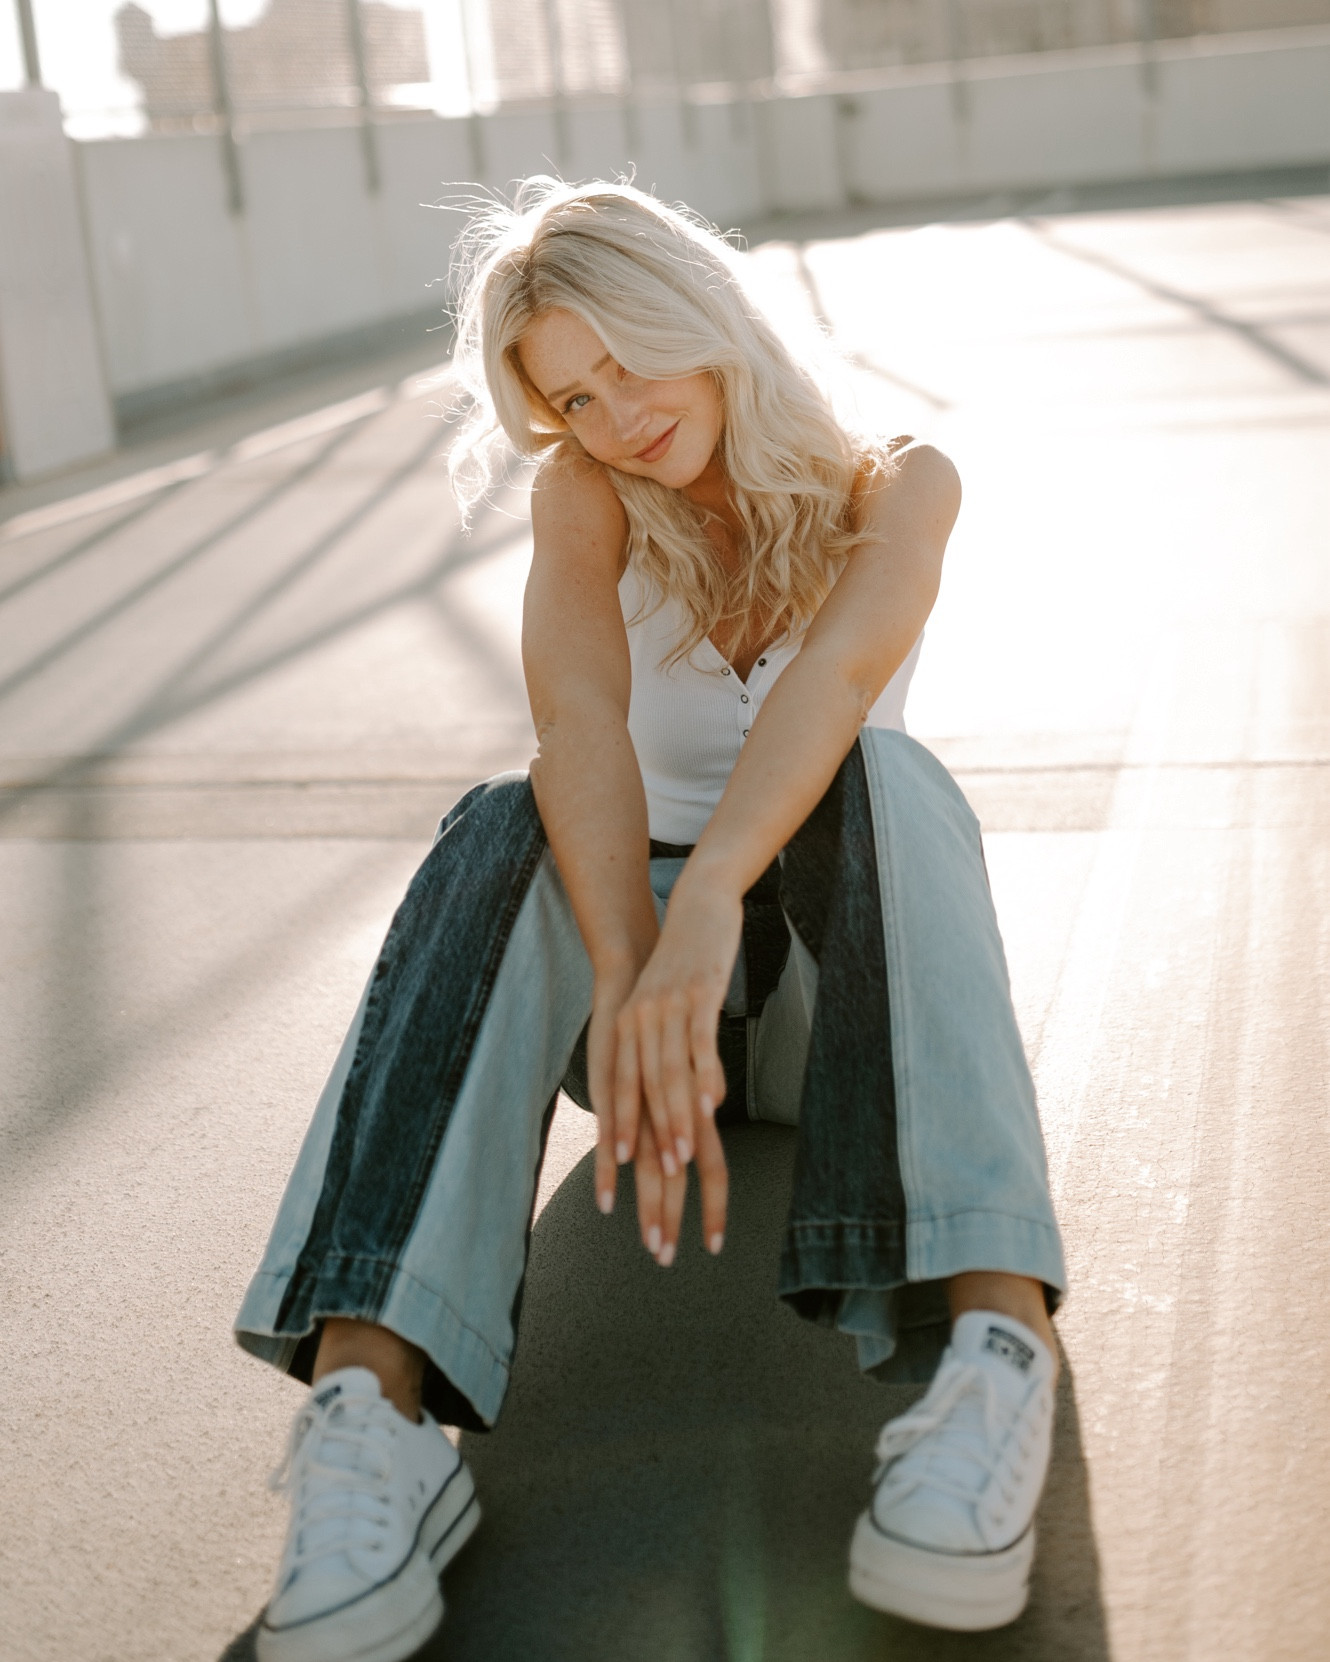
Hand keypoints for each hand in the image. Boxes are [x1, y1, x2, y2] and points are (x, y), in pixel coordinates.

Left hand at [611, 875, 738, 1261]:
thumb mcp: (662, 1006)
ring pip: (666, 1076)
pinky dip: (704, 1076)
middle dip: (646, 1147)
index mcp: (626, 1029)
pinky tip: (711, 1105)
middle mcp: (638, 1022)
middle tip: (657, 1179)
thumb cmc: (683, 961)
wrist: (697, 903)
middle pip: (639, 1097)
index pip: (617, 1096)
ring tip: (680, 1163)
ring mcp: (667, 1008)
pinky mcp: (698, 994)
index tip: (618, 1184)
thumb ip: (660, 1049)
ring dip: (674, 1122)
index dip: (618, 1139)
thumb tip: (670, 1096)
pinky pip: (698, 1042)